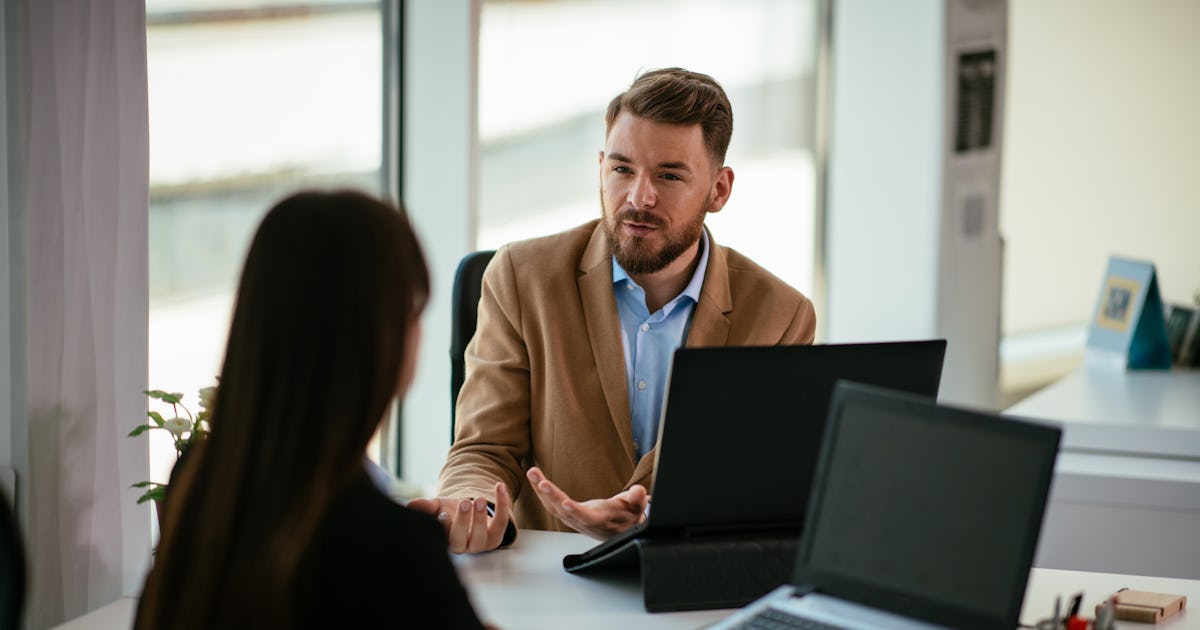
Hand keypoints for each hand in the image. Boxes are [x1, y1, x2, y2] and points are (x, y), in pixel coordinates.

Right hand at [407, 481, 511, 552]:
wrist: (469, 512)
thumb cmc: (448, 511)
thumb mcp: (435, 507)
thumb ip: (425, 506)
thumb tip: (410, 506)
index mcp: (446, 541)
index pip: (443, 539)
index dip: (444, 527)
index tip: (443, 514)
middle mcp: (463, 546)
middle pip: (462, 540)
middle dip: (463, 521)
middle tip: (464, 502)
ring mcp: (481, 543)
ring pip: (483, 535)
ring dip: (481, 516)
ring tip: (479, 498)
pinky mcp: (497, 535)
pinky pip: (502, 521)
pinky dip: (503, 503)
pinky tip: (499, 486)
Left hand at [525, 466, 646, 539]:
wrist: (619, 529)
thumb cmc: (628, 515)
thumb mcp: (637, 507)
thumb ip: (637, 499)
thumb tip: (638, 492)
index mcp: (600, 521)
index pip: (587, 517)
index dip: (576, 511)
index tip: (565, 504)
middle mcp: (583, 522)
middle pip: (564, 511)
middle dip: (551, 495)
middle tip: (540, 481)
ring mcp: (572, 519)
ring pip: (553, 506)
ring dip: (541, 490)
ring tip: (532, 472)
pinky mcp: (566, 514)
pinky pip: (551, 503)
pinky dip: (541, 490)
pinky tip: (534, 478)